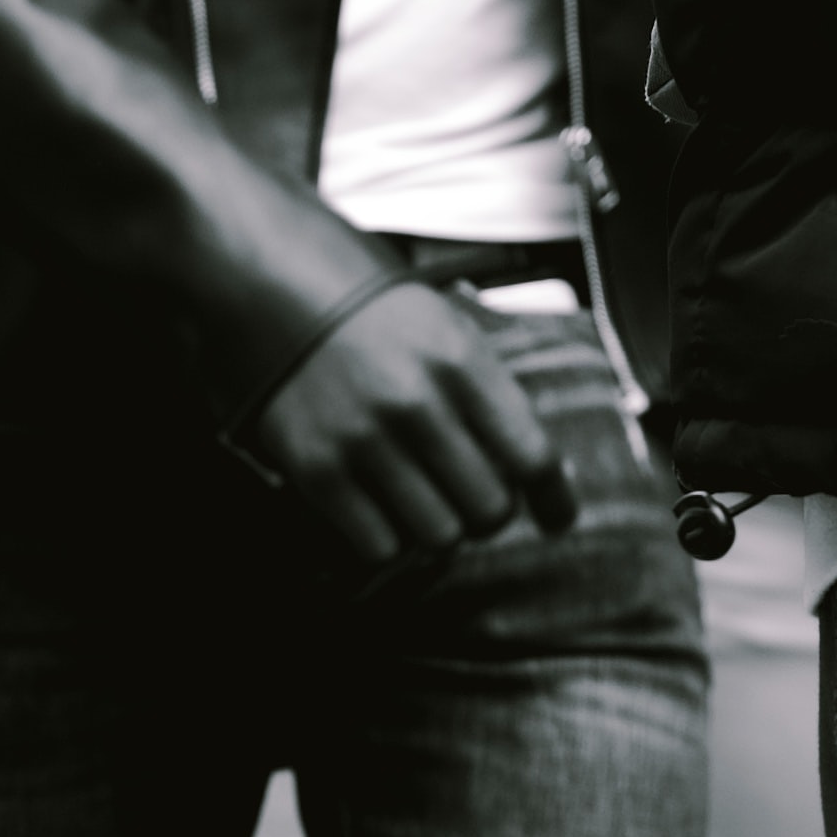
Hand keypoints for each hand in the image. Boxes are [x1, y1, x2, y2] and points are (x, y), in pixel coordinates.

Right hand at [237, 280, 577, 572]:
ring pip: (439, 536)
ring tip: (428, 499)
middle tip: (475, 495)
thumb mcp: (448, 326)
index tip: (558, 518)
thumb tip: (536, 466)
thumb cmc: (372, 311)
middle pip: (490, 508)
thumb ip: (490, 391)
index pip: (531, 453)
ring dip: (442, 528)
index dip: (554, 497)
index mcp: (460, 360)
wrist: (277, 290)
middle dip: (490, 510)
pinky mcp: (319, 472)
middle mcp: (418, 404)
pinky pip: (380, 546)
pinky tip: (385, 508)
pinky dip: (390, 538)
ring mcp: (366, 442)